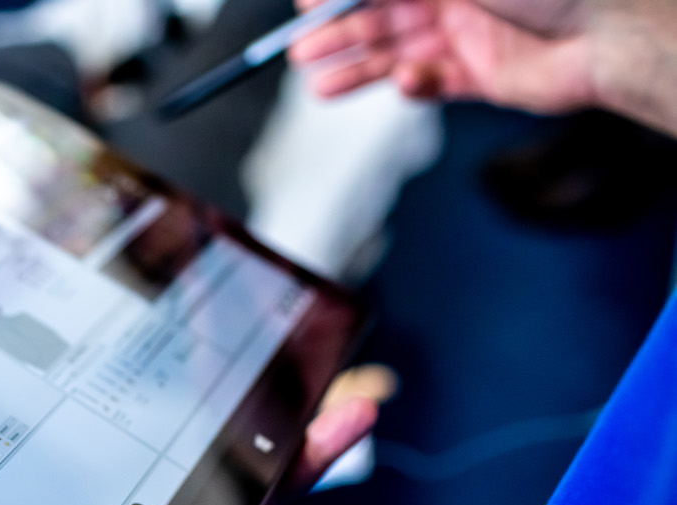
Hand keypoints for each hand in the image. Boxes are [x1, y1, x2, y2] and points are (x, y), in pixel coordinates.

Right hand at [288, 0, 595, 114]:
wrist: (613, 30)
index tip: (304, 4)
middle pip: (379, 13)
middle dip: (338, 31)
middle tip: (301, 49)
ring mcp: (467, 31)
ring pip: (396, 51)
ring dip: (357, 67)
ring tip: (319, 84)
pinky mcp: (480, 73)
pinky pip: (432, 82)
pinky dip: (414, 85)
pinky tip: (407, 81)